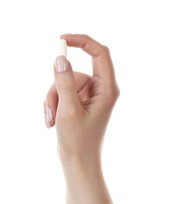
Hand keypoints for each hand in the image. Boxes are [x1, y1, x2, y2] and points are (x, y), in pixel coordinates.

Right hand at [44, 34, 119, 161]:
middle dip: (57, 88)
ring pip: (65, 84)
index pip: (100, 53)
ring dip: (53, 100)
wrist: (79, 161)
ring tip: (51, 120)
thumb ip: (65, 84)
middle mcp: (101, 90)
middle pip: (75, 73)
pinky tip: (51, 121)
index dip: (82, 42)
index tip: (62, 39)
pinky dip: (54, 104)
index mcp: (107, 90)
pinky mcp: (79, 102)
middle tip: (52, 111)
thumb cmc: (79, 141)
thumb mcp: (69, 111)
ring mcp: (89, 97)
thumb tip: (61, 59)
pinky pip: (62, 93)